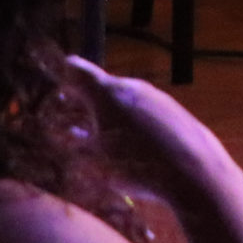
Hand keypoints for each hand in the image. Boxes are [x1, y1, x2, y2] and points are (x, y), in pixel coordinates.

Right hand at [65, 55, 242, 213]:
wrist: (195, 172)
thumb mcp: (92, 159)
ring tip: (97, 137)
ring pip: (124, 100)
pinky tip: (131, 145)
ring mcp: (158, 97)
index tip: (47, 74)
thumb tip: (67, 131)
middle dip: (83, 100)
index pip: (76, 70)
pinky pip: (144, 112)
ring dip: (109, 114)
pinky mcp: (176, 111)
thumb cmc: (136, 166)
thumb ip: (74, 142)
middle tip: (66, 116)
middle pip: (102, 87)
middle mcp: (134, 87)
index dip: (59, 70)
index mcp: (108, 93)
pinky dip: (132, 123)